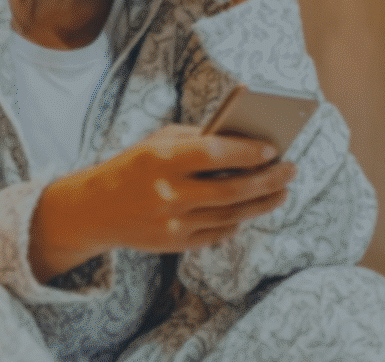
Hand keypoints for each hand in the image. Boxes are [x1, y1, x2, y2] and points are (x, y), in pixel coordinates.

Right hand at [29, 125, 295, 280]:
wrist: (94, 209)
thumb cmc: (133, 166)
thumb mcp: (156, 143)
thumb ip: (196, 140)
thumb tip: (246, 144)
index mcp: (160, 159)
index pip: (215, 154)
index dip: (248, 152)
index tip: (273, 148)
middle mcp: (167, 193)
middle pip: (231, 190)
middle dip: (268, 180)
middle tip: (290, 170)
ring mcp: (171, 223)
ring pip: (231, 215)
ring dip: (261, 203)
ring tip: (281, 191)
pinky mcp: (174, 244)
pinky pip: (218, 233)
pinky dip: (238, 221)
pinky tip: (250, 209)